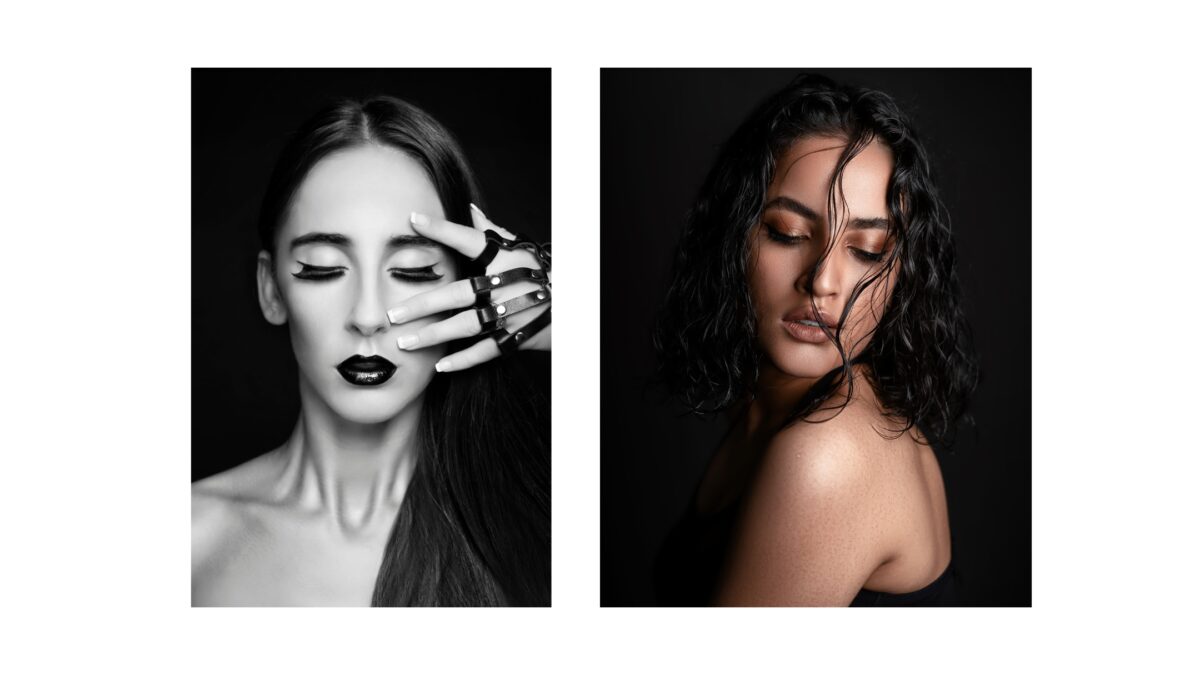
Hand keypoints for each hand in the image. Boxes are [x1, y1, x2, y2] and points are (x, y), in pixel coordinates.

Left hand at [388, 204, 550, 372]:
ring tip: (404, 343)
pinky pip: (486, 351)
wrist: (574, 304)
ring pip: (465, 325)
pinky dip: (463, 360)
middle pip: (457, 294)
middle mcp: (504, 286)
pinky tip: (439, 365)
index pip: (469, 240)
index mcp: (505, 259)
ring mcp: (509, 314)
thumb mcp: (521, 248)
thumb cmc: (542, 272)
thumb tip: (469, 209)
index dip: (441, 229)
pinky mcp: (515, 338)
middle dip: (423, 304)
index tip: (412, 220)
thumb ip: (491, 231)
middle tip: (391, 314)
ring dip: (433, 335)